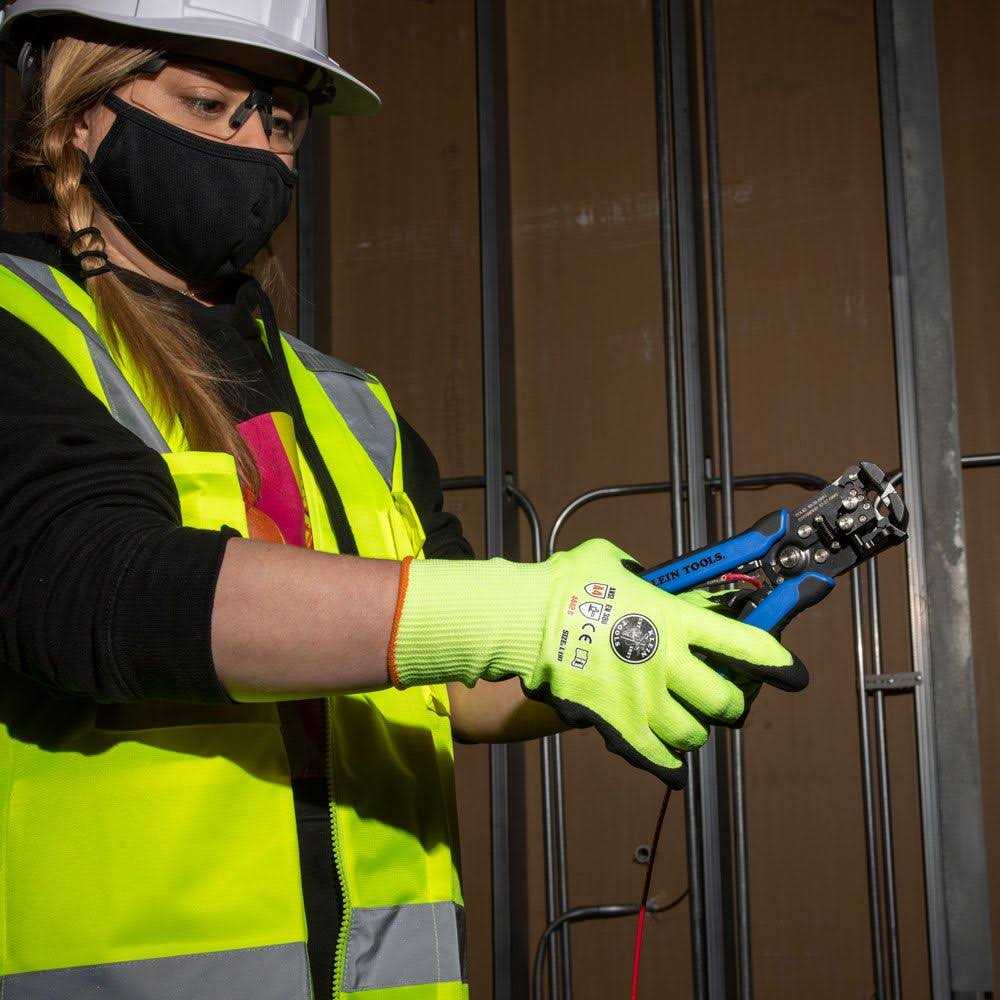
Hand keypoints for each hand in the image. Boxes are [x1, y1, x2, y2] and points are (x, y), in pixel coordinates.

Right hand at [390, 539, 806, 786]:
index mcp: (674, 620)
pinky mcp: (618, 725)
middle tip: (724, 696)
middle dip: (732, 701)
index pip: (745, 645)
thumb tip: (644, 578)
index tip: (791, 672)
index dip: (777, 661)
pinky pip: (660, 757)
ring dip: (697, 728)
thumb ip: (641, 574)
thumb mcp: (611, 560)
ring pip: (696, 734)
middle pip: (727, 701)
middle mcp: (668, 663)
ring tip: (687, 718)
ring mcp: (644, 699)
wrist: (525, 622)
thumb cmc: (567, 585)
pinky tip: (668, 750)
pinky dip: (669, 757)